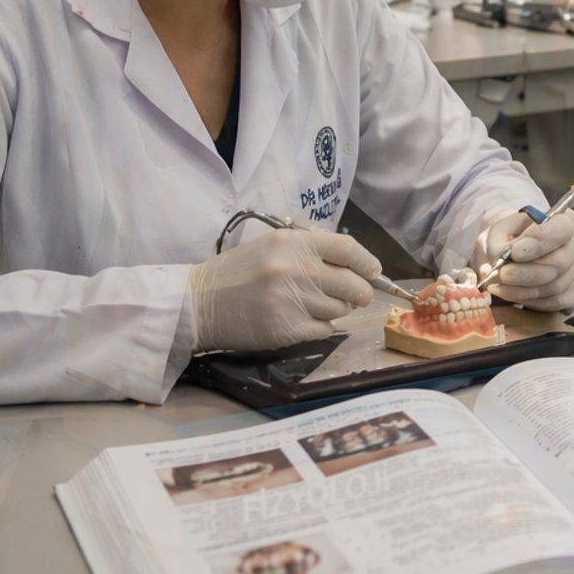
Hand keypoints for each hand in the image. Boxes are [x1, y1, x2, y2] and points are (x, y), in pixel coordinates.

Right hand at [189, 230, 380, 351]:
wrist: (199, 304)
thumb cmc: (239, 272)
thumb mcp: (273, 245)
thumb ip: (311, 249)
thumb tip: (354, 263)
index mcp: (294, 243)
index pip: (348, 249)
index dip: (368, 261)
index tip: (374, 271)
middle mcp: (296, 270)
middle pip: (353, 284)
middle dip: (360, 291)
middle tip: (355, 294)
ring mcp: (292, 302)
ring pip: (340, 309)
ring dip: (336, 308)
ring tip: (315, 304)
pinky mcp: (287, 329)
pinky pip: (325, 329)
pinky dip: (321, 326)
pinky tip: (303, 319)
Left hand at [471, 209, 573, 309]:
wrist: (533, 253)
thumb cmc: (521, 238)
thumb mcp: (507, 227)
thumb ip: (500, 237)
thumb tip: (499, 256)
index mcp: (565, 221)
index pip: (560, 230)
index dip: (539, 242)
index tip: (515, 252)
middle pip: (559, 262)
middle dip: (526, 272)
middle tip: (502, 274)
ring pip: (555, 286)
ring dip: (522, 289)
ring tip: (498, 286)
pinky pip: (552, 302)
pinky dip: (528, 300)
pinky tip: (511, 293)